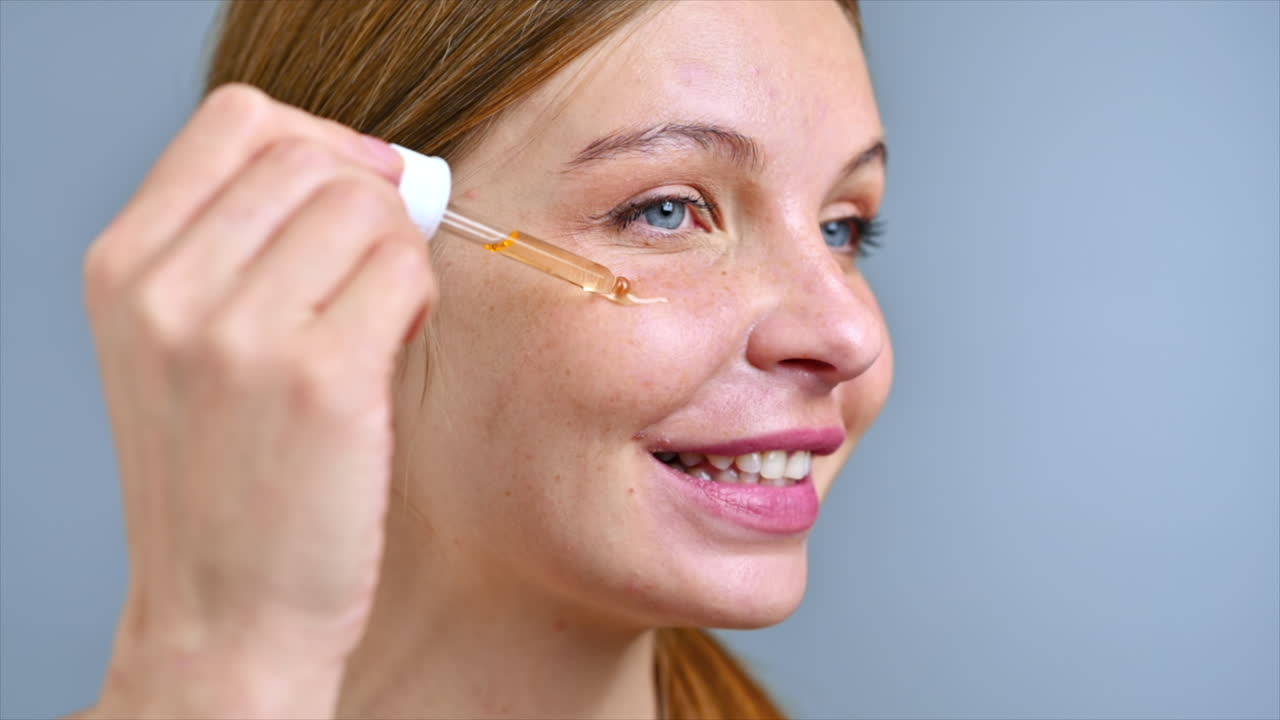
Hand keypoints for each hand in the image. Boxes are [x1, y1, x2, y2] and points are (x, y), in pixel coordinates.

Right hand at [79, 83, 433, 717]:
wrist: (226, 616)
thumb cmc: (223, 483)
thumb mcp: (180, 349)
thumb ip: (240, 249)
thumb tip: (363, 168)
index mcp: (125, 269)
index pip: (237, 122)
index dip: (319, 139)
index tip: (358, 184)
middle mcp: (167, 291)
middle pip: (310, 157)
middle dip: (369, 198)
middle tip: (380, 265)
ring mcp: (239, 334)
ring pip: (365, 207)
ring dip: (398, 251)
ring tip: (382, 318)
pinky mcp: (320, 380)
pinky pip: (403, 271)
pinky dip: (419, 295)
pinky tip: (398, 343)